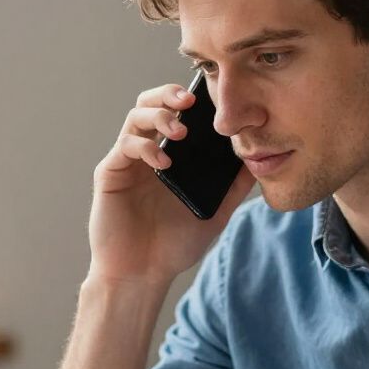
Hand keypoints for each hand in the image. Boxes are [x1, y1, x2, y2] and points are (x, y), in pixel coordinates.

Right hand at [88, 83, 254, 286]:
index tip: (210, 98)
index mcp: (169, 156)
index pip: (176, 113)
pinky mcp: (110, 173)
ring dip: (158, 115)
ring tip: (179, 131)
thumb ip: (234, 186)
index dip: (189, 98)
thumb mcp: (215, 212)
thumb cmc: (173, 246)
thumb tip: (259, 159)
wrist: (142, 274)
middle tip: (189, 100)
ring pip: (135, 117)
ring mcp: (127, 162)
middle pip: (150, 104)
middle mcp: (146, 153)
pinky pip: (125, 146)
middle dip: (169, 94)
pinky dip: (145, 147)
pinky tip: (163, 162)